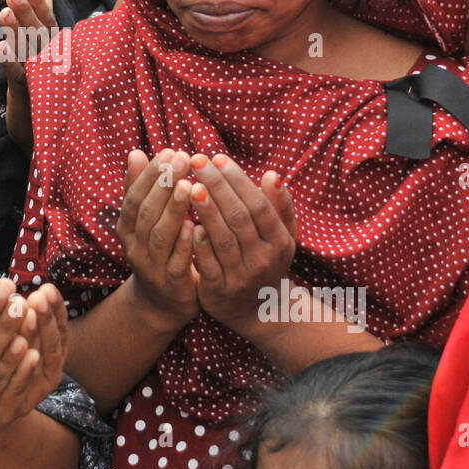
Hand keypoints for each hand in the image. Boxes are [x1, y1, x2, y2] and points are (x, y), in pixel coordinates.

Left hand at [0, 0, 57, 152]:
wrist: (41, 135)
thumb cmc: (40, 88)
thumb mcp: (42, 54)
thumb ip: (43, 26)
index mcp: (55, 52)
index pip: (49, 24)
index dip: (39, 5)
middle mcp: (52, 63)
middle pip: (39, 33)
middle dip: (27, 11)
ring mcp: (41, 80)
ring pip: (29, 52)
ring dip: (16, 31)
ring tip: (4, 11)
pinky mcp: (27, 96)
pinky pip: (17, 76)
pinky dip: (8, 62)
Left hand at [0, 282, 69, 444]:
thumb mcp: (9, 339)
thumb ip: (12, 318)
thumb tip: (7, 286)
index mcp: (50, 351)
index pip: (59, 325)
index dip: (55, 308)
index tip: (47, 288)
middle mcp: (49, 369)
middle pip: (55, 340)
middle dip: (48, 317)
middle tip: (39, 296)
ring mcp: (37, 389)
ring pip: (45, 360)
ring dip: (40, 335)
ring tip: (31, 313)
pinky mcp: (20, 406)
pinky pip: (25, 386)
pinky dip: (26, 369)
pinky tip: (25, 349)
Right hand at [117, 149, 200, 327]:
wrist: (162, 302)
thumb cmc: (158, 250)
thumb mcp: (145, 219)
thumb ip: (140, 188)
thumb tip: (134, 152)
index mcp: (126, 228)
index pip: (134, 196)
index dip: (150, 174)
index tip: (170, 151)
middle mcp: (134, 247)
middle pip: (145, 213)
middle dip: (163, 184)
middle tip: (183, 159)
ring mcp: (151, 267)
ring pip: (159, 236)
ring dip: (173, 210)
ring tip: (189, 186)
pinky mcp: (171, 284)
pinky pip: (176, 263)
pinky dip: (184, 244)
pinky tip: (195, 224)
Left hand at [189, 154, 296, 333]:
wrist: (260, 311)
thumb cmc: (267, 259)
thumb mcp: (282, 235)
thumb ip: (279, 205)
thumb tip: (271, 175)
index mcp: (280, 241)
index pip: (258, 205)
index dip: (238, 181)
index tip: (217, 157)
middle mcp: (264, 259)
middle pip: (239, 218)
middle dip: (217, 187)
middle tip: (196, 160)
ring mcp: (242, 277)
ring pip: (223, 239)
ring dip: (206, 211)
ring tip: (188, 186)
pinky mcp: (219, 291)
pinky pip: (209, 266)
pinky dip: (199, 245)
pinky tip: (187, 224)